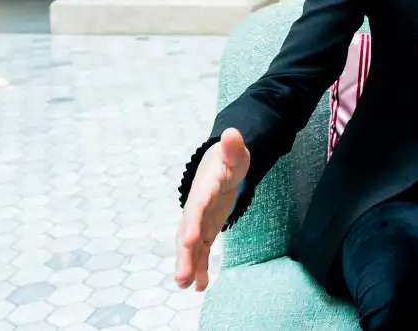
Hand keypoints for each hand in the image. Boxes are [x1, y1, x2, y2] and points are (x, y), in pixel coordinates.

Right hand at [174, 128, 249, 290]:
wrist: (221, 167)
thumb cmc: (229, 160)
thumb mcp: (236, 154)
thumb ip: (233, 147)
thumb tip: (231, 131)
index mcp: (204, 190)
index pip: (196, 207)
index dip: (191, 223)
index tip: (188, 240)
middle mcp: (197, 208)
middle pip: (187, 232)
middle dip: (184, 255)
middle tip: (181, 277)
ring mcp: (199, 221)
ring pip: (191, 246)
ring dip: (189, 266)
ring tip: (186, 286)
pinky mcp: (204, 230)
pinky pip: (201, 251)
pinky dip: (200, 267)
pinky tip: (200, 286)